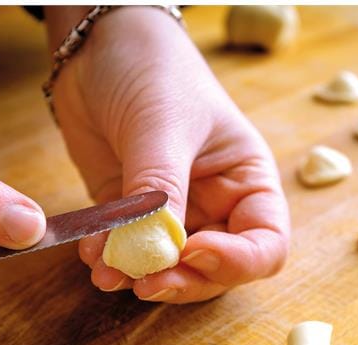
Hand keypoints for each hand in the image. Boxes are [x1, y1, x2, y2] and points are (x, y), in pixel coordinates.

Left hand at [47, 7, 289, 302]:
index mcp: (245, 181)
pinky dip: (110, 261)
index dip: (237, 261)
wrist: (97, 50)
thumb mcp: (164, 125)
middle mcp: (214, 204)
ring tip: (108, 274)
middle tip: (146, 282)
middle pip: (214, 270)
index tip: (194, 251)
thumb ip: (161, 189)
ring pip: (168, 268)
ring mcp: (170, 213)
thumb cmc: (152, 70)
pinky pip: (125, 251)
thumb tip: (156, 251)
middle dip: (182, 281)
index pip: (265, 244)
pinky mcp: (130, 213)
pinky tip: (92, 255)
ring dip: (139, 278)